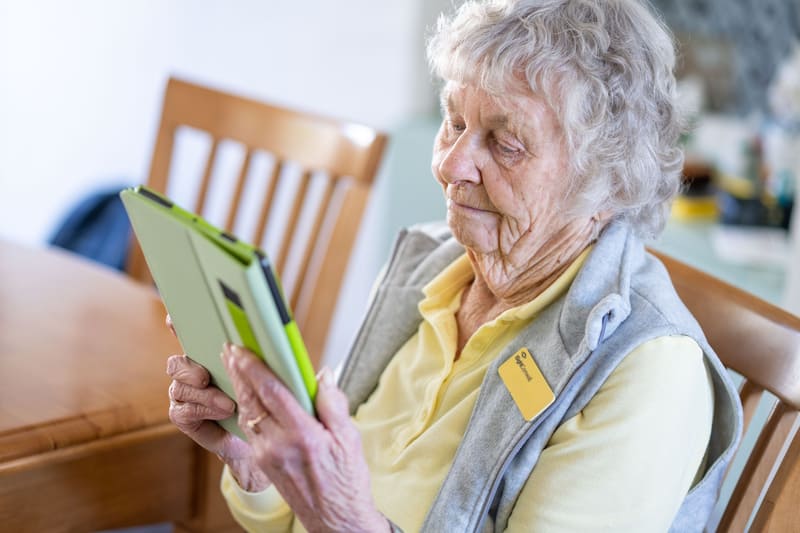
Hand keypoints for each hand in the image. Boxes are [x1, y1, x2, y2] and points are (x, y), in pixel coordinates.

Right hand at [165, 315, 269, 491]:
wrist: (255, 434)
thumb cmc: (258, 398)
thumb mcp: (258, 374)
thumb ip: (251, 356)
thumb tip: (261, 337)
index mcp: (207, 355)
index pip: (186, 335)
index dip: (176, 325)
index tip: (173, 319)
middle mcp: (190, 372)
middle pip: (176, 362)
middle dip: (188, 368)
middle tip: (206, 377)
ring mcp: (183, 394)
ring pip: (179, 387)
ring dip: (205, 395)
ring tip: (228, 404)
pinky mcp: (182, 415)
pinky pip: (183, 410)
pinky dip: (204, 410)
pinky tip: (222, 412)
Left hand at [222, 343, 388, 532]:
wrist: (336, 522)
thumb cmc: (346, 482)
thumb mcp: (350, 439)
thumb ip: (334, 404)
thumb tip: (322, 376)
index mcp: (303, 436)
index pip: (272, 393)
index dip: (254, 369)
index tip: (243, 350)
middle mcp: (279, 446)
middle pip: (251, 401)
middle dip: (238, 373)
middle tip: (230, 350)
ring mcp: (267, 456)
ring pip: (247, 415)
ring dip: (238, 389)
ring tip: (234, 366)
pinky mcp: (263, 463)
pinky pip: (250, 429)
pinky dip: (246, 407)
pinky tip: (246, 395)